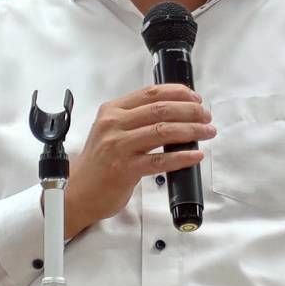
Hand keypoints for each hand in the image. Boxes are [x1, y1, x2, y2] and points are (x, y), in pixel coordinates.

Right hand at [59, 84, 214, 238]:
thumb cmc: (98, 163)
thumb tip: (174, 112)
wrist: (77, 192)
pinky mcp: (125, 169)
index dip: (178, 93)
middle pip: (161, 109)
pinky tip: (195, 155)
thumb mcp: (110, 131)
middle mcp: (113, 125)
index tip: (195, 98)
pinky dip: (182, 157)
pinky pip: (160, 160)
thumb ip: (135, 119)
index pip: (151, 93)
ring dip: (191, 130)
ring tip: (207, 132)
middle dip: (190, 111)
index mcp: (112, 110)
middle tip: (206, 116)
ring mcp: (118, 146)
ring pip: (163, 131)